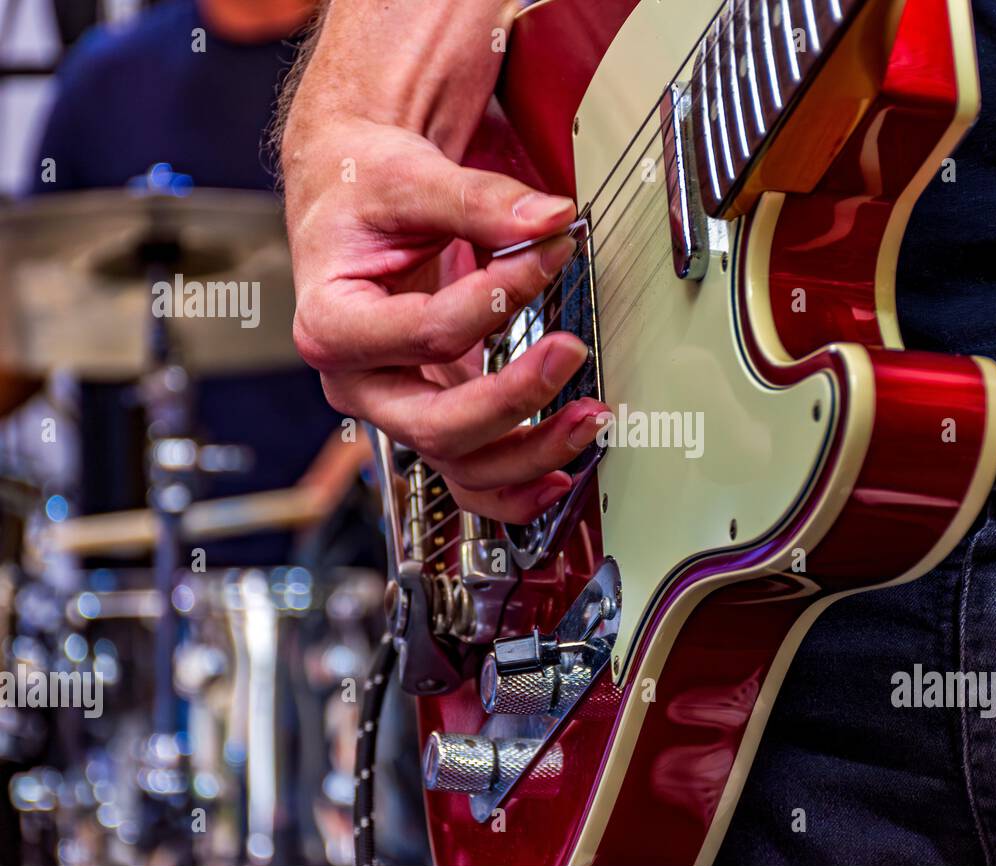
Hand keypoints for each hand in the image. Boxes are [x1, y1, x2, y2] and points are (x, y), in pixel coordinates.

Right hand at [281, 2, 607, 523]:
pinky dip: (516, 486)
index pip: (427, 332)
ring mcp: (394, 405)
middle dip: (515, 398)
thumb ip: (481, 201)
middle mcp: (358, 380)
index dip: (498, 299)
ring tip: (590, 418)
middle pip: (437, 424)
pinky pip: (470, 472)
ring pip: (460, 464)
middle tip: (571, 352)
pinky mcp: (431, 412)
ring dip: (531, 454)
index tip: (550, 253)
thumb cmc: (360, 190)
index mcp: (333, 322)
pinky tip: (561, 475)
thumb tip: (550, 220)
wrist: (347, 198)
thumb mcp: (410, 177)